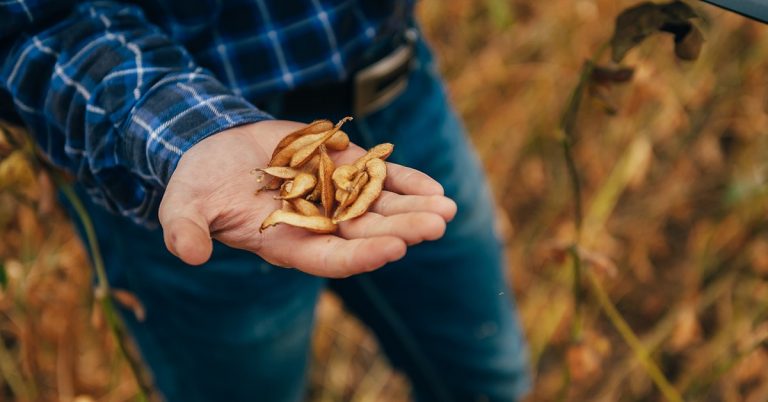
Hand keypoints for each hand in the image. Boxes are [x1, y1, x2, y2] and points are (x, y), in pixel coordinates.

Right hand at [158, 120, 456, 277]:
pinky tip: (434, 187)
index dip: (362, 255)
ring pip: (382, 208)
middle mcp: (318, 225)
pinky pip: (380, 178)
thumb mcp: (186, 206)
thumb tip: (188, 253)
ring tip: (447, 209)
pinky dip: (406, 181)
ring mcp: (335, 197)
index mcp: (288, 243)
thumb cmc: (198, 185)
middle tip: (437, 226)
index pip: (331, 258)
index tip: (394, 250)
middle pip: (367, 233)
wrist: (215, 149)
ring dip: (415, 209)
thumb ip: (186, 229)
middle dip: (402, 230)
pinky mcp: (343, 168)